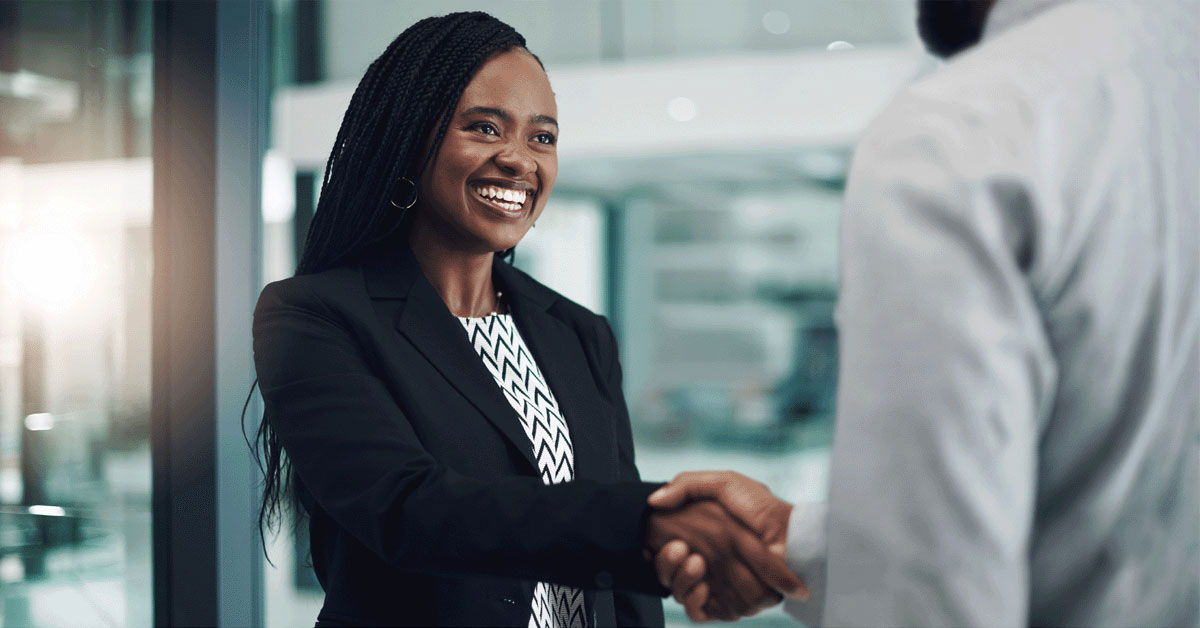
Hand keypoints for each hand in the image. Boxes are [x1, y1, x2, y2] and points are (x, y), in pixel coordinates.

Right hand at [644, 499, 800, 619]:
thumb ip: (686, 485)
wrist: (789, 535)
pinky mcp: (727, 604)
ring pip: (679, 593)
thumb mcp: (724, 483)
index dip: (656, 551)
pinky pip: (699, 612)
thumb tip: (653, 501)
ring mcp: (715, 585)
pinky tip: (704, 587)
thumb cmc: (761, 507)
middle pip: (668, 575)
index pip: (665, 551)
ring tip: (697, 562)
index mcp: (700, 537)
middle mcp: (705, 563)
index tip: (657, 542)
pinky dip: (694, 602)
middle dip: (666, 565)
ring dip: (680, 581)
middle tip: (679, 549)